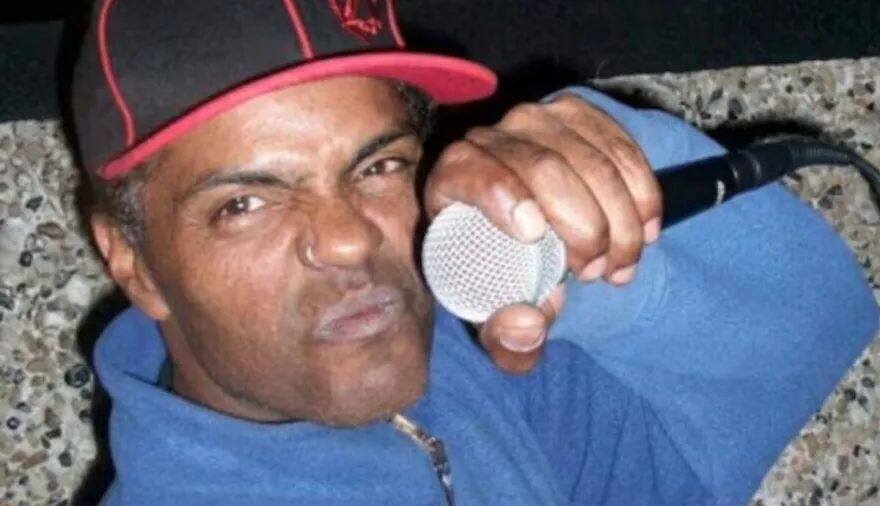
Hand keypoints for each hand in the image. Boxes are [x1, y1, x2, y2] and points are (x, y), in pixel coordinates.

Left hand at [423, 92, 661, 373]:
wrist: (532, 241)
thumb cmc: (502, 279)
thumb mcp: (499, 322)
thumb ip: (505, 341)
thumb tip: (527, 323)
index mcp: (451, 181)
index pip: (472, 171)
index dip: (505, 196)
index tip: (537, 238)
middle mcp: (489, 138)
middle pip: (542, 165)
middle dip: (583, 224)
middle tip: (597, 272)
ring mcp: (535, 120)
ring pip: (590, 157)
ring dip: (619, 217)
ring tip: (621, 263)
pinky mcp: (575, 115)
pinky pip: (620, 144)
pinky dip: (642, 191)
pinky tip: (645, 230)